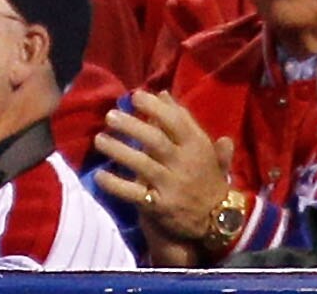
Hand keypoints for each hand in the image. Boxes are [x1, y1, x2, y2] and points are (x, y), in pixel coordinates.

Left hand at [90, 90, 234, 250]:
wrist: (217, 223)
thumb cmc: (206, 179)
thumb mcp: (204, 150)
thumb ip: (186, 122)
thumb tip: (163, 93)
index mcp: (197, 148)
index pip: (176, 122)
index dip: (155, 107)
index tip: (134, 96)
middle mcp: (185, 165)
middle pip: (155, 141)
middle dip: (131, 126)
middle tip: (110, 116)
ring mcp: (172, 186)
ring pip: (142, 164)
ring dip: (118, 150)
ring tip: (99, 140)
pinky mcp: (160, 207)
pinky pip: (134, 194)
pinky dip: (116, 184)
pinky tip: (100, 175)